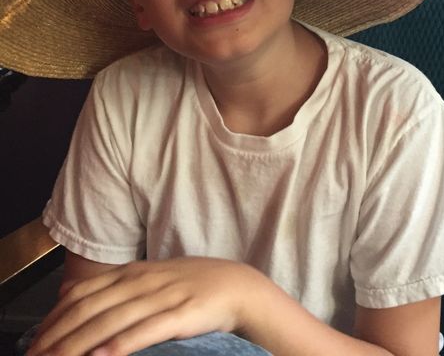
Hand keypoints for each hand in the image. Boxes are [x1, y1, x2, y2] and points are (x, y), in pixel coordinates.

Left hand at [27, 257, 256, 355]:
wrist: (235, 286)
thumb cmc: (190, 286)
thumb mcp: (150, 279)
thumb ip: (117, 287)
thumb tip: (76, 295)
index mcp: (131, 273)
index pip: (82, 293)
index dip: (54, 317)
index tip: (34, 342)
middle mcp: (141, 282)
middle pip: (89, 308)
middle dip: (57, 336)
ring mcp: (160, 297)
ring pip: (111, 321)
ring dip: (79, 344)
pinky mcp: (180, 315)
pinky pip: (145, 330)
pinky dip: (121, 344)